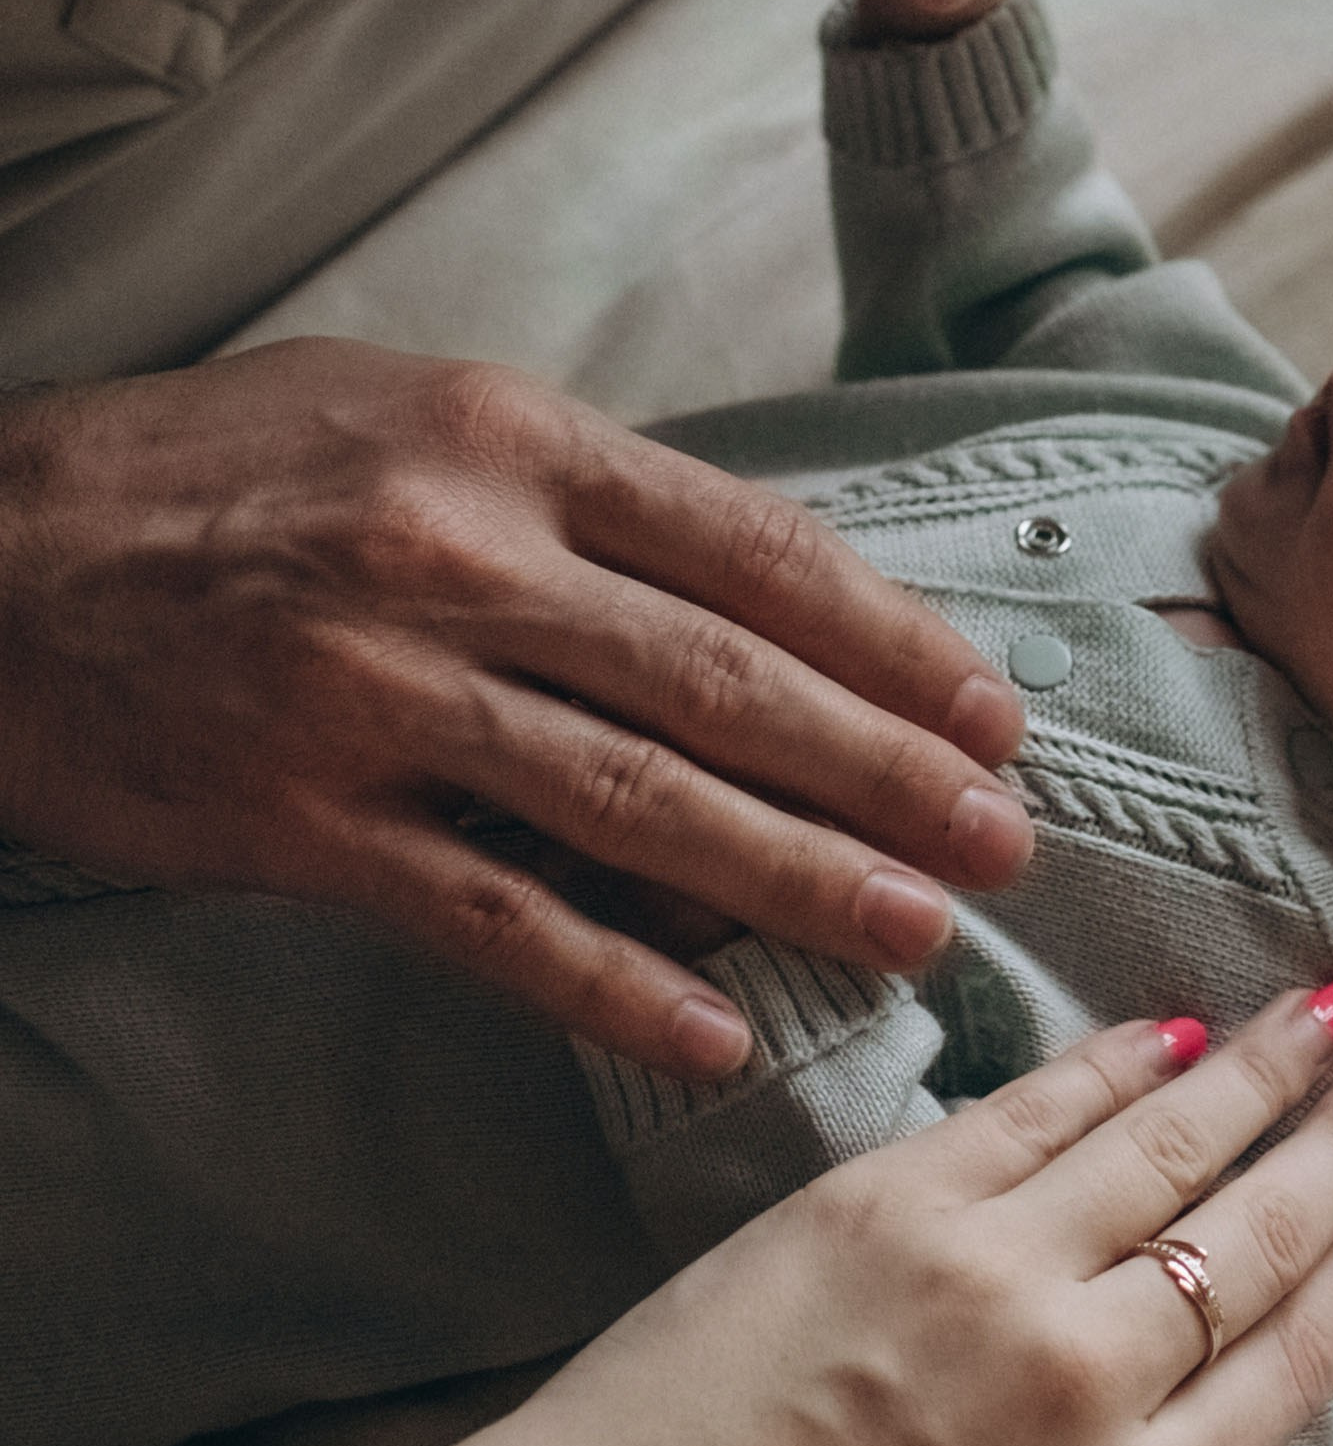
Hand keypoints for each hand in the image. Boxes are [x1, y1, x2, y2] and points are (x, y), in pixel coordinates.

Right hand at [0, 344, 1033, 1074]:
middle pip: (726, 684)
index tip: (990, 715)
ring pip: (638, 806)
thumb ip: (576, 494)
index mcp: (506, 442)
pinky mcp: (299, 823)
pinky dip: (615, 984)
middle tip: (1003, 844)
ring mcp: (375, 698)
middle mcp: (457, 559)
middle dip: (888, 775)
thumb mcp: (405, 412)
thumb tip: (758, 593)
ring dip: (795, 882)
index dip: (891, 642)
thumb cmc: (216, 476)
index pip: (752, 549)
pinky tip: (715, 1033)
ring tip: (914, 935)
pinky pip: (492, 920)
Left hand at [485, 983, 1332, 1445]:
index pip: (1299, 1354)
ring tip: (1331, 1008)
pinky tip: (1171, 1030)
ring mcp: (991, 1278)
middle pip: (1262, 1232)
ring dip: (1265, 1065)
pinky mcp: (890, 1202)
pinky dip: (1120, 1063)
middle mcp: (1088, 1385)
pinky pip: (1044, 1110)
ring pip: (1173, 1144)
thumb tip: (1160, 1353)